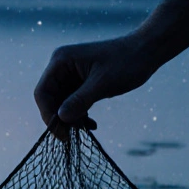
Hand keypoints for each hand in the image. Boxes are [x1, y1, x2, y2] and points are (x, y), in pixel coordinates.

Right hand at [34, 34, 159, 134]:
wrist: (146, 52)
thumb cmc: (126, 62)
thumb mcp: (102, 84)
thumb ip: (80, 100)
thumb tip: (60, 118)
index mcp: (61, 61)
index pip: (43, 92)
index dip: (48, 114)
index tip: (61, 133)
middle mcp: (62, 66)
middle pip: (51, 99)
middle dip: (61, 118)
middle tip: (73, 136)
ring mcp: (72, 74)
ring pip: (62, 103)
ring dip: (72, 118)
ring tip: (87, 128)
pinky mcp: (82, 82)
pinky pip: (74, 102)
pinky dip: (80, 114)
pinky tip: (92, 124)